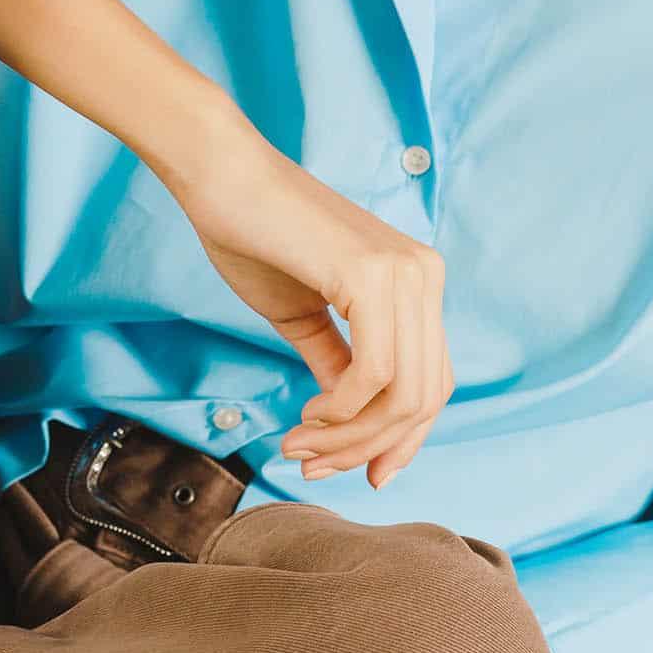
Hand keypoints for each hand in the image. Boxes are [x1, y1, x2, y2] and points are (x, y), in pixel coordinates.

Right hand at [166, 133, 454, 490]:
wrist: (221, 178)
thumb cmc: (253, 237)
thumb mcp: (305, 318)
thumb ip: (338, 367)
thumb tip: (352, 425)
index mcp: (416, 282)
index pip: (431, 383)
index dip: (399, 440)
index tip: (358, 474)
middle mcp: (425, 276)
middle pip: (423, 399)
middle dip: (367, 448)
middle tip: (309, 465)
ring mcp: (407, 274)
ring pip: (403, 395)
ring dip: (348, 438)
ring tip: (298, 445)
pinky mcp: (375, 276)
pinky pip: (374, 373)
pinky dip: (341, 411)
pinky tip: (306, 415)